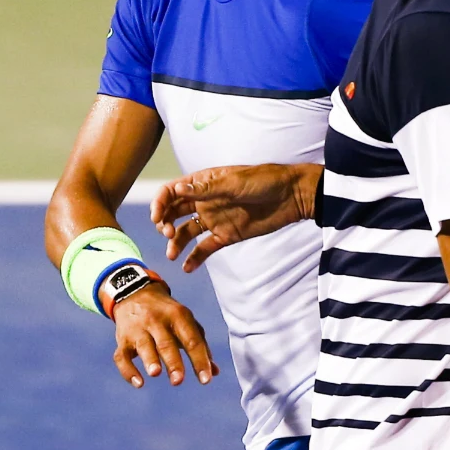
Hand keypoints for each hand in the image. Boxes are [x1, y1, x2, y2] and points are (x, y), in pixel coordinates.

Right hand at [111, 282, 219, 387]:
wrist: (135, 294)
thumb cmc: (168, 315)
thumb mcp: (186, 322)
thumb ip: (200, 345)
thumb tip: (215, 372)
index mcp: (178, 316)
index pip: (192, 340)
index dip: (199, 360)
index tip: (206, 379)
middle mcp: (157, 321)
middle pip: (166, 343)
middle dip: (173, 362)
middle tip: (178, 380)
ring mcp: (138, 329)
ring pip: (144, 346)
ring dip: (149, 360)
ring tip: (156, 373)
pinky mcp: (122, 339)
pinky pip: (122, 356)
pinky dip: (128, 370)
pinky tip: (139, 383)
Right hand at [149, 164, 322, 271]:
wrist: (291, 196)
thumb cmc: (264, 181)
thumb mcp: (234, 183)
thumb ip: (207, 189)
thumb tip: (177, 189)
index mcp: (203, 183)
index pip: (171, 192)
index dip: (160, 204)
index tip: (158, 218)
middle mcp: (204, 201)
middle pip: (173, 213)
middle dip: (164, 223)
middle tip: (168, 234)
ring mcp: (214, 219)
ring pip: (186, 232)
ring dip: (176, 243)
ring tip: (172, 255)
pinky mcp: (226, 235)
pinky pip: (205, 248)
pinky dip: (195, 258)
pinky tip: (187, 268)